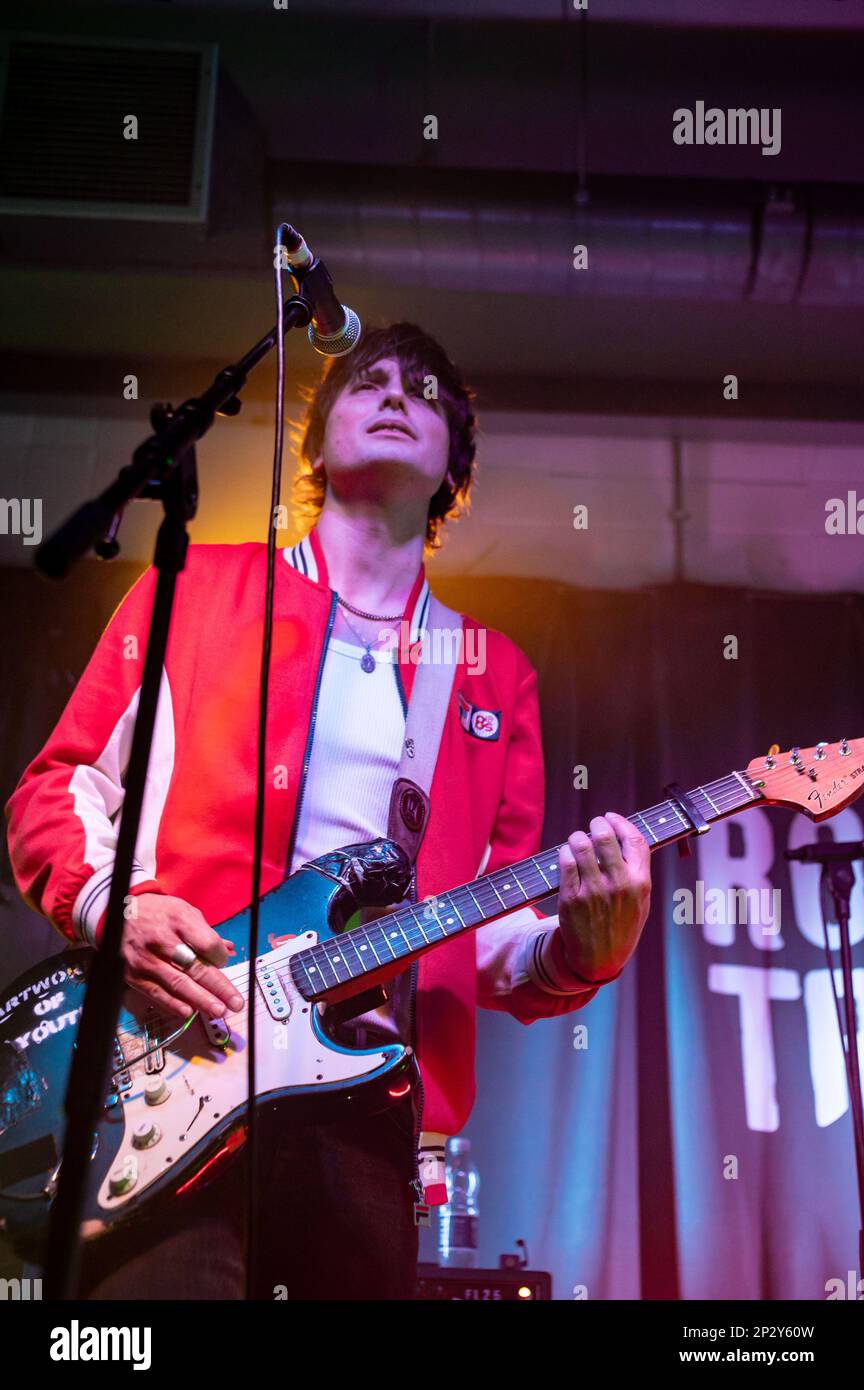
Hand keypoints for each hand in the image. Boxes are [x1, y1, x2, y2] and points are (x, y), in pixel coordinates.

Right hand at [120, 893, 243, 1021]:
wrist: (119, 914)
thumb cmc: (158, 913)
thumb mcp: (184, 911)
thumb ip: (205, 932)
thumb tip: (229, 950)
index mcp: (178, 919)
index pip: (206, 943)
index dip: (220, 957)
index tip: (225, 963)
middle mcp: (161, 939)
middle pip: (195, 967)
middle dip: (218, 987)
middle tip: (234, 1002)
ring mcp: (146, 959)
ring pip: (178, 983)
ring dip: (200, 1000)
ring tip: (218, 1010)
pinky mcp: (133, 974)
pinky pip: (157, 993)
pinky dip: (174, 1004)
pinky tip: (189, 1012)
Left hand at [556, 812, 651, 982]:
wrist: (599, 960)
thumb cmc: (622, 926)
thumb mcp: (642, 902)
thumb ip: (638, 871)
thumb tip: (628, 837)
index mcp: (641, 883)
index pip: (635, 839)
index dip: (621, 822)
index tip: (611, 817)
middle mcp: (619, 885)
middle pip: (605, 837)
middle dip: (597, 824)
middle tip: (593, 825)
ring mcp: (594, 891)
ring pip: (581, 845)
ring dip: (577, 836)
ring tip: (577, 840)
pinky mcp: (571, 898)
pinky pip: (565, 862)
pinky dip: (565, 852)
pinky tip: (567, 854)